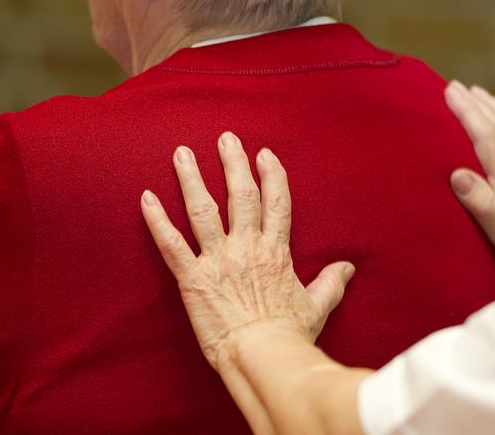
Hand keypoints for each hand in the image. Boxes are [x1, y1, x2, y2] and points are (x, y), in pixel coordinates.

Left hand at [140, 132, 354, 370]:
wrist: (264, 357)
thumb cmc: (290, 336)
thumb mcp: (317, 306)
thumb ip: (331, 283)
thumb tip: (347, 268)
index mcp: (276, 252)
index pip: (276, 203)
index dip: (271, 175)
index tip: (265, 154)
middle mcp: (246, 247)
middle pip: (240, 195)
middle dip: (232, 163)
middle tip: (225, 138)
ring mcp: (217, 260)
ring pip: (202, 210)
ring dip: (191, 179)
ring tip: (181, 153)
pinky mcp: (192, 279)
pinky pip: (170, 244)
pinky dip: (157, 220)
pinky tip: (146, 197)